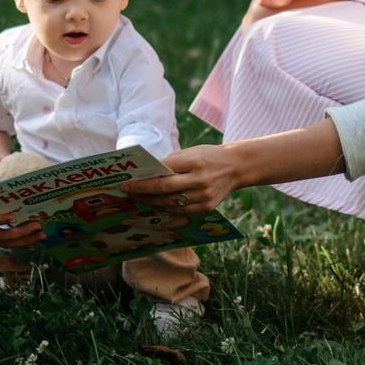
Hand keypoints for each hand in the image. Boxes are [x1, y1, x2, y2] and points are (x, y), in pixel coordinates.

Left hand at [0, 203, 43, 249]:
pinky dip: (0, 219)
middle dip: (26, 239)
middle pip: (6, 241)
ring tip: (36, 226)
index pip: (3, 240)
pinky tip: (13, 216)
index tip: (37, 239)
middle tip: (44, 234)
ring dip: (20, 232)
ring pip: (0, 234)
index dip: (21, 241)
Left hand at [122, 145, 247, 214]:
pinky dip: (166, 211)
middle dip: (143, 192)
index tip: (127, 182)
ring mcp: (204, 196)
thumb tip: (146, 174)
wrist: (237, 167)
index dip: (143, 180)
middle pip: (164, 190)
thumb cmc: (209, 156)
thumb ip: (170, 162)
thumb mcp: (190, 152)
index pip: (163, 173)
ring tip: (139, 200)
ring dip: (151, 203)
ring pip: (171, 203)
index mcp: (194, 162)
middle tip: (128, 193)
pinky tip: (155, 209)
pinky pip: (181, 212)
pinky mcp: (207, 207)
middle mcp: (199, 180)